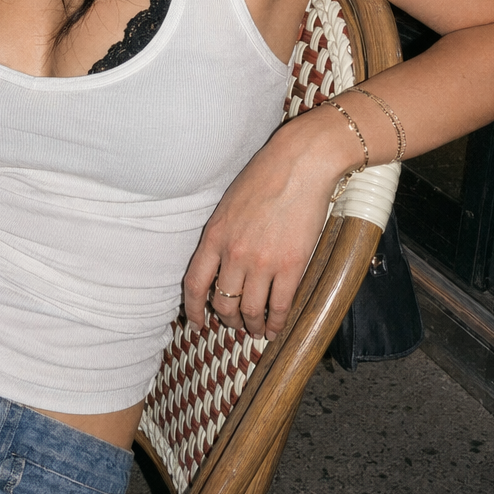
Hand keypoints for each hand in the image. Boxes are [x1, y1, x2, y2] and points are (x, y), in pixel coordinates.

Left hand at [183, 109, 355, 339]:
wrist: (300, 163)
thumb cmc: (265, 177)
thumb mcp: (228, 205)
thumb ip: (221, 236)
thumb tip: (220, 264)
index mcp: (214, 236)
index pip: (194, 284)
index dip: (193, 310)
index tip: (195, 323)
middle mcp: (233, 254)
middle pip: (222, 303)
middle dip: (228, 319)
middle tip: (236, 324)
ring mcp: (262, 262)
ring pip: (250, 310)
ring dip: (252, 326)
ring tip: (257, 331)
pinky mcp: (291, 265)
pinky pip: (279, 306)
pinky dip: (276, 323)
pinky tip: (276, 328)